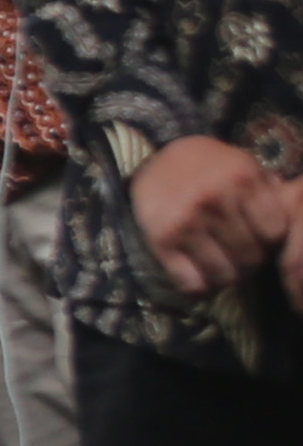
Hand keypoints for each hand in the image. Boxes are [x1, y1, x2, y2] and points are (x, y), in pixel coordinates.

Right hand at [136, 135, 297, 300]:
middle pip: (251, 258)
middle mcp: (211, 200)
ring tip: (223, 263)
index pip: (275, 234)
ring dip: (227, 275)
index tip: (262, 237)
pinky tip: (201, 273)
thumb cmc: (213, 167)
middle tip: (242, 254)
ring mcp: (184, 222)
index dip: (272, 241)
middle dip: (251, 261)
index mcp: (240, 179)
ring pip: (225, 275)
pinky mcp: (160, 241)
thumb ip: (273, 194)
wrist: (157, 159)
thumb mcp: (247, 167)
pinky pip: (192, 283)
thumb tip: (294, 229)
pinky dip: (201, 286)